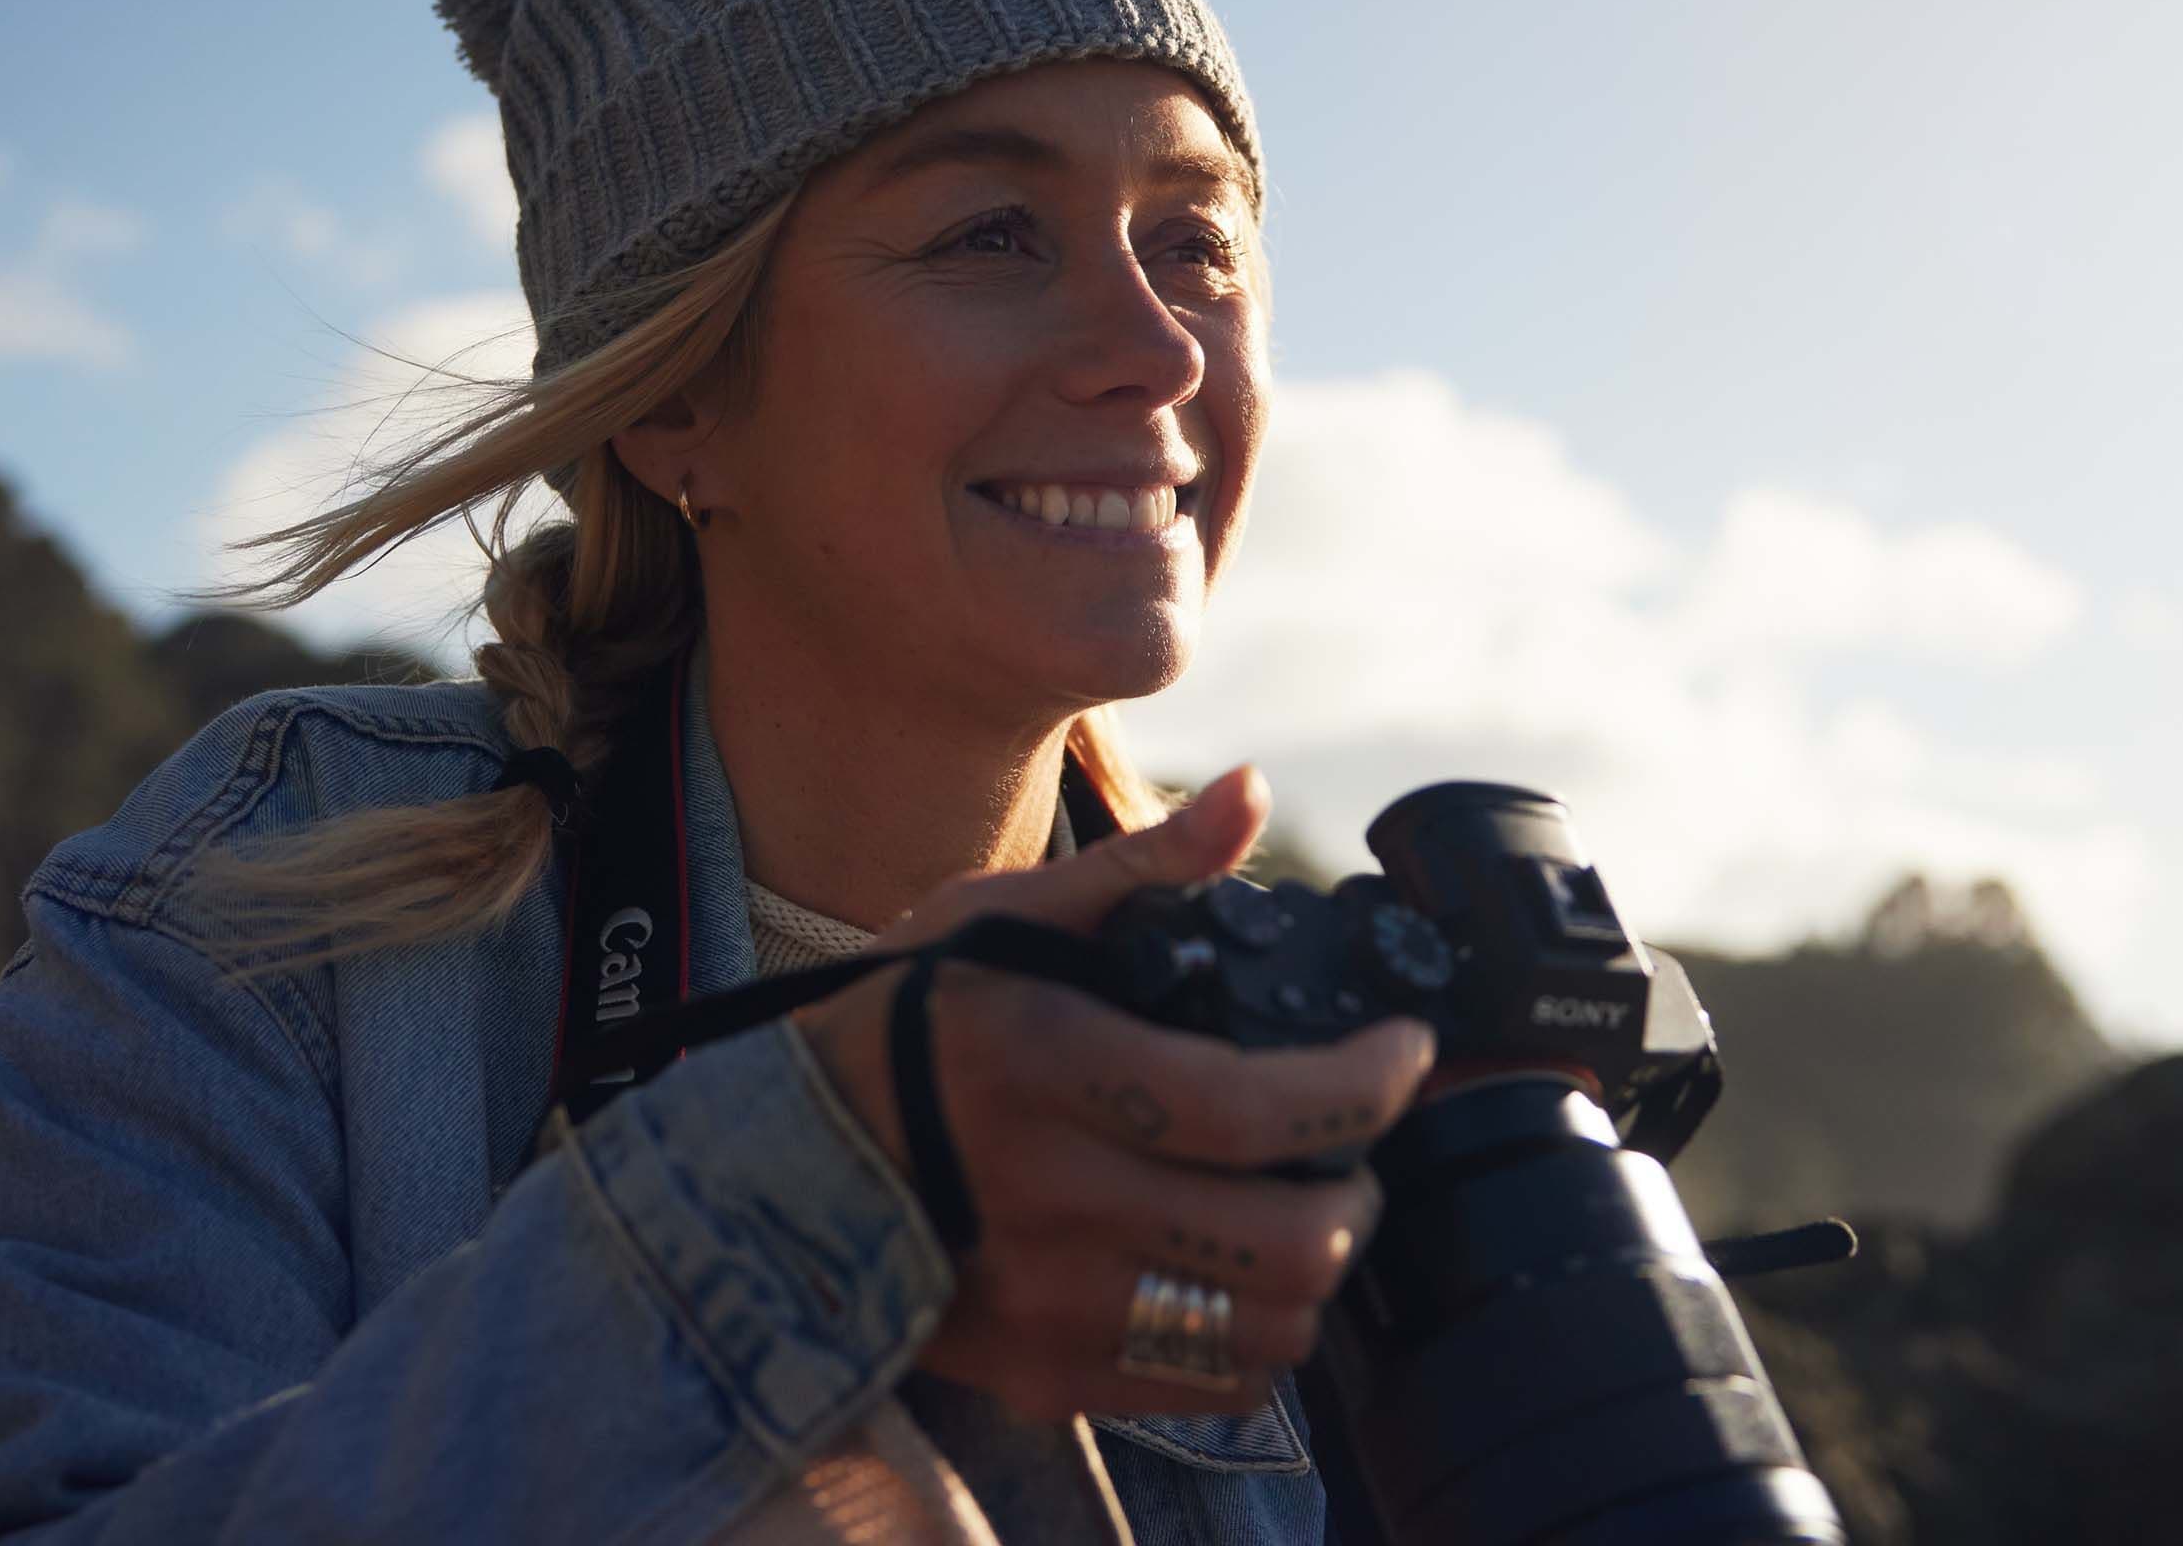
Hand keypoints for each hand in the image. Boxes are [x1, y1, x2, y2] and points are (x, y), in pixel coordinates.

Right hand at [794, 766, 1437, 1420]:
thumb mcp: (1008, 916)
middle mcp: (1055, 1198)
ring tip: (1296, 1207)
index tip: (1401, 1051)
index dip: (1367, 1085)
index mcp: (1053, 1069)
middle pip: (1290, 1243)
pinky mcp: (1047, 1374)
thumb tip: (1247, 793)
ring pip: (1269, 1331)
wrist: (780, 1163)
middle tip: (1349, 1144)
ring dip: (1315, 1270)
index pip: (1260, 1109)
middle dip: (1358, 1186)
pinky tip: (1233, 1275)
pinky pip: (1211, 1389)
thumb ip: (1144, 865)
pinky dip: (1256, 1339)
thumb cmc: (909, 1024)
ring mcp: (1051, 1303)